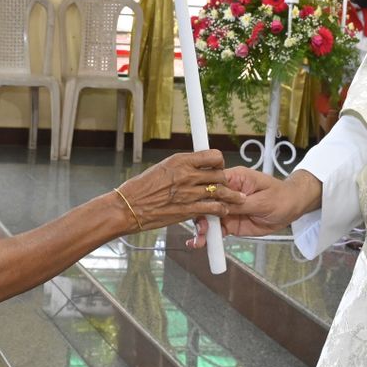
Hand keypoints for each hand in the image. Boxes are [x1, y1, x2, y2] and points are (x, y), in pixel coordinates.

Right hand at [115, 149, 243, 232]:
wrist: (129, 207)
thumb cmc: (140, 188)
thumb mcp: (161, 168)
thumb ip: (179, 167)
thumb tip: (191, 166)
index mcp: (180, 160)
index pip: (212, 155)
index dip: (219, 162)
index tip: (219, 167)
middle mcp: (187, 175)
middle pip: (220, 173)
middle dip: (226, 180)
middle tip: (228, 185)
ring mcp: (188, 193)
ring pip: (220, 191)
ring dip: (231, 196)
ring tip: (238, 199)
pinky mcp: (188, 210)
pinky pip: (213, 208)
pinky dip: (221, 209)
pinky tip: (223, 210)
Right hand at [189, 167, 321, 247]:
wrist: (291, 208)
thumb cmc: (281, 197)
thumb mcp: (262, 201)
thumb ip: (241, 205)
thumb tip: (221, 207)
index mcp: (234, 178)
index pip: (212, 182)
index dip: (202, 193)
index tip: (197, 206)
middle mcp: (226, 193)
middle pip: (206, 201)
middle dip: (200, 215)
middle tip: (200, 229)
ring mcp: (227, 208)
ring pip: (208, 217)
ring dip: (202, 229)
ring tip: (199, 241)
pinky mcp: (231, 222)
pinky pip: (217, 230)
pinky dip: (209, 237)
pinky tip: (200, 243)